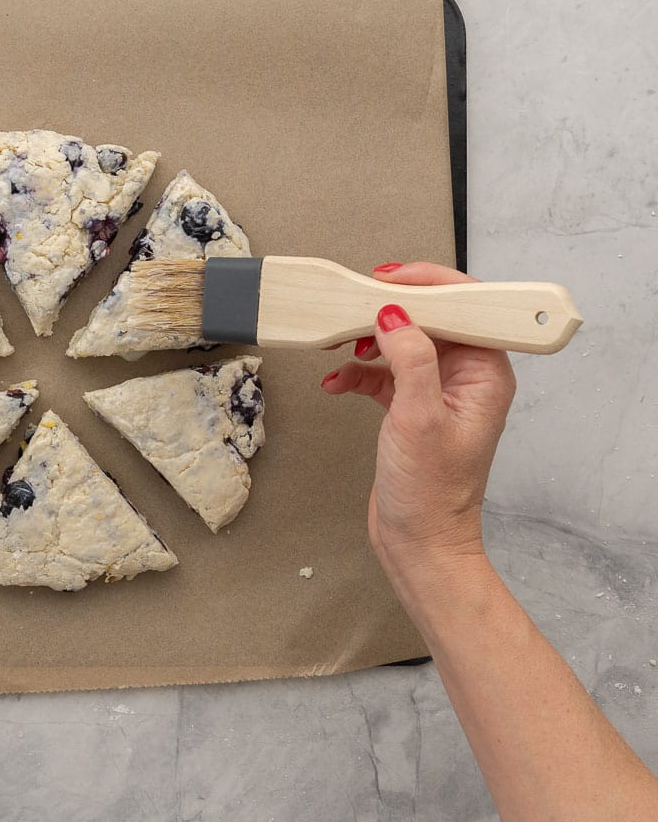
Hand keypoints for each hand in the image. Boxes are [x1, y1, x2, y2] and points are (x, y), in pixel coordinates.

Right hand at [319, 263, 516, 595]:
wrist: (418, 543)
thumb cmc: (431, 492)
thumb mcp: (418, 418)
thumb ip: (410, 359)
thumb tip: (394, 314)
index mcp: (485, 373)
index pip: (464, 307)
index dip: (428, 285)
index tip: (388, 278)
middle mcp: (466, 377)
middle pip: (428, 318)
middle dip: (387, 311)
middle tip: (353, 307)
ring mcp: (437, 390)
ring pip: (401, 341)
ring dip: (366, 340)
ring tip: (338, 344)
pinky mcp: (410, 406)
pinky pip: (382, 371)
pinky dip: (357, 371)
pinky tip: (336, 382)